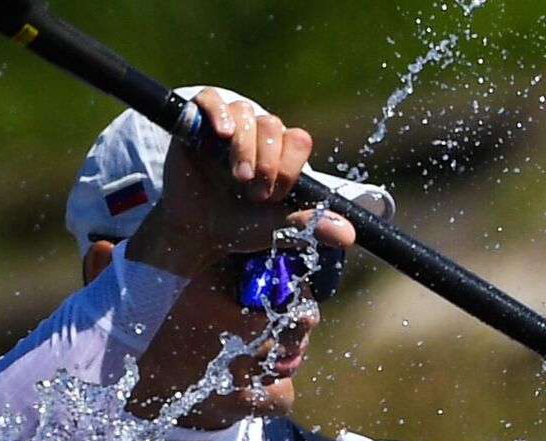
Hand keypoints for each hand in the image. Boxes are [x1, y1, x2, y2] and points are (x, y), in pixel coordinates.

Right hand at [133, 89, 355, 273]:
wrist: (197, 233)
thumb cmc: (240, 226)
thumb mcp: (278, 228)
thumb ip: (311, 225)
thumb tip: (350, 236)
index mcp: (281, 153)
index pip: (298, 139)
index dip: (290, 167)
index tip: (274, 196)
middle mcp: (257, 134)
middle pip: (273, 125)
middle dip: (268, 163)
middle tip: (255, 193)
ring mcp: (227, 126)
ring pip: (246, 114)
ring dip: (245, 148)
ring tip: (238, 177)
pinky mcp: (195, 122)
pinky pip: (210, 99)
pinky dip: (218, 112)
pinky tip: (223, 133)